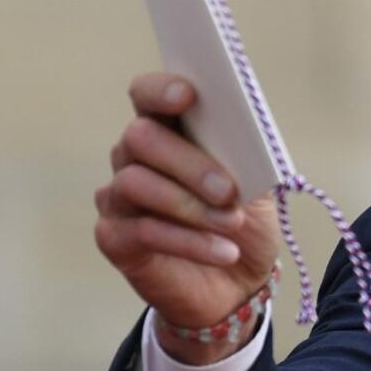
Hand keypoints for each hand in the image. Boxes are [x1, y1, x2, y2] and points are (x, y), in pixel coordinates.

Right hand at [94, 72, 279, 363]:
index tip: (188, 95)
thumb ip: (246, 155)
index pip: (147, 95)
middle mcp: (133, 156)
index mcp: (169, 129)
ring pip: (137, 184)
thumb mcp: (256, 185)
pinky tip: (223, 251)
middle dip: (189, 162)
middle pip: (141, 138)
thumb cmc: (242, 219)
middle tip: (228, 190)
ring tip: (233, 223)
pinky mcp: (114, 238)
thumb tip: (245, 132)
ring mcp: (119, 197)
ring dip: (192, 205)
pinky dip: (189, 241)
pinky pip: (142, 231)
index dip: (161, 89)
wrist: (238, 281)